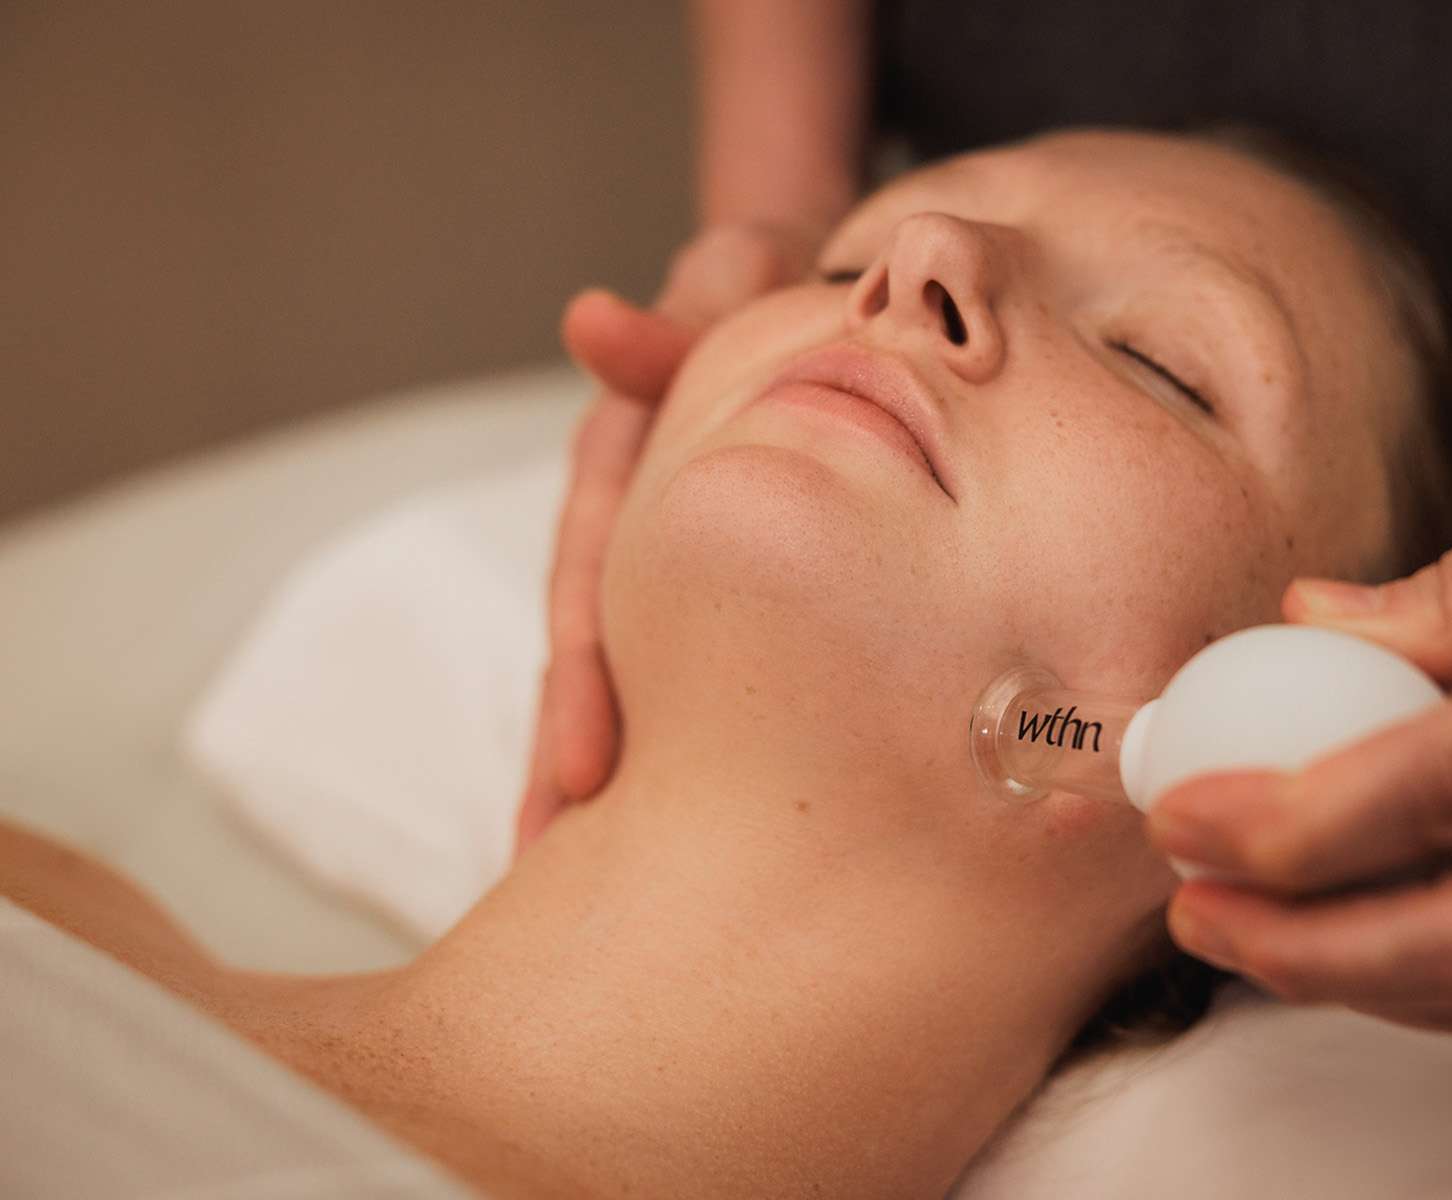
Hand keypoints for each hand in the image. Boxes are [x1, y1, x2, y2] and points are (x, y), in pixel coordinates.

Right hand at [515, 222, 826, 857]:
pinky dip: (661, 737)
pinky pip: (677, 663)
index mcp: (627, 459)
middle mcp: (629, 517)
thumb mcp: (734, 285)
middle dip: (570, 754)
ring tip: (579, 874)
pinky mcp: (701, 576)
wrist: (801, 291)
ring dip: (592, 764)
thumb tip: (593, 325)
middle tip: (560, 868)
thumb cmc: (766, 290)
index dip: (591, 673)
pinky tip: (650, 823)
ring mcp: (661, 551)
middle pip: (590, 647)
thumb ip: (684, 317)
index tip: (583, 773)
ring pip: (628, 665)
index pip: (594, 575)